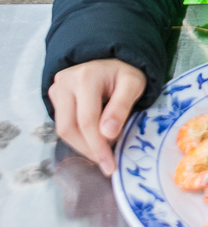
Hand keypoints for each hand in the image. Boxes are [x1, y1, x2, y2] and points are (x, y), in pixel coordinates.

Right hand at [49, 60, 146, 176]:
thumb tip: (108, 134)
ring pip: (62, 129)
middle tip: (106, 161)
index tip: (110, 165)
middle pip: (69, 127)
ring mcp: (57, 88)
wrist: (112, 60)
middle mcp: (66, 81)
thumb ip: (121, 107)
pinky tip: (93, 139)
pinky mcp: (54, 95)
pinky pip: (62, 123)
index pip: (87, 120)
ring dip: (82, 145)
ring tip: (102, 151)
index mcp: (87, 76)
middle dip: (88, 149)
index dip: (98, 146)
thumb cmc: (125, 74)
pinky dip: (78, 136)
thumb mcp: (133, 85)